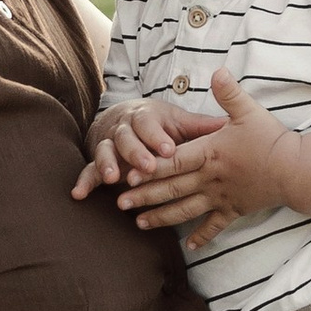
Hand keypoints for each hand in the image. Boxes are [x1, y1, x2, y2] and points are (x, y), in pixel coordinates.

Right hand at [70, 92, 223, 198]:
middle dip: (135, 153)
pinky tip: (79, 194)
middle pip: (127, 137)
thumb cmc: (159, 125)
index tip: (168, 149)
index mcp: (146, 116)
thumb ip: (201, 126)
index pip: (150, 123)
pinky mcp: (97, 159)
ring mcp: (109, 143)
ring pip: (106, 151)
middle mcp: (124, 127)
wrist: (123, 117)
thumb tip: (230, 123)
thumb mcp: (178, 122)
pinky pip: (88, 169)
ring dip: (106, 164)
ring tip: (110, 179)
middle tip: (145, 168)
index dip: (157, 136)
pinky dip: (84, 181)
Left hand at [116, 69, 289, 241]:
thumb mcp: (249, 111)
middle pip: (172, 189)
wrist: (296, 170)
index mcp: (210, 153)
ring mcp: (222, 198)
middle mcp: (211, 179)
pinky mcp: (235, 210)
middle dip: (144, 197)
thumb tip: (217, 70)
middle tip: (120, 203)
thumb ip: (229, 93)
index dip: (150, 170)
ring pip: (186, 210)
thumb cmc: (271, 139)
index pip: (174, 163)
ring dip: (161, 218)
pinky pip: (215, 227)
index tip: (128, 176)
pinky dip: (202, 236)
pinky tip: (189, 247)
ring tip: (139, 224)